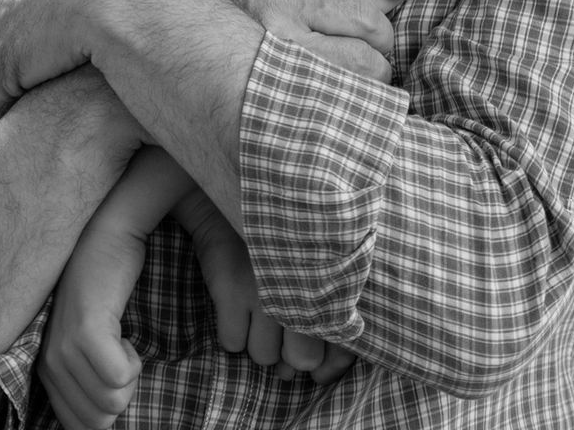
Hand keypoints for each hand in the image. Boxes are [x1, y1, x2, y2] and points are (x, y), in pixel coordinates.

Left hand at [40, 223, 148, 428]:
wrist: (107, 240)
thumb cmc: (109, 294)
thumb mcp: (94, 346)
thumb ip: (93, 384)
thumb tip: (107, 421)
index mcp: (50, 373)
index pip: (80, 428)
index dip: (110, 407)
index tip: (113, 372)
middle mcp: (50, 365)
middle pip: (99, 421)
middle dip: (123, 395)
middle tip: (120, 355)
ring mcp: (64, 348)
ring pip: (112, 402)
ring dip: (130, 374)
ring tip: (120, 340)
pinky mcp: (85, 331)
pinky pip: (118, 378)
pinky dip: (132, 361)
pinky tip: (124, 334)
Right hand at [172, 188, 356, 384]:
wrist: (229, 200)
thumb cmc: (281, 238)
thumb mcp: (316, 261)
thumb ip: (327, 312)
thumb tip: (318, 372)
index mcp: (331, 279)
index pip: (344, 344)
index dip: (330, 362)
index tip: (320, 363)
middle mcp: (303, 287)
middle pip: (303, 359)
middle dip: (291, 353)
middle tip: (280, 329)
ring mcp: (265, 290)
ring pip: (264, 356)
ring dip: (259, 343)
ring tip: (255, 311)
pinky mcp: (230, 289)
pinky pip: (232, 343)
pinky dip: (232, 333)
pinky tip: (235, 307)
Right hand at [192, 0, 413, 83]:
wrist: (138, 20)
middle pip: (365, 17)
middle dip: (384, 37)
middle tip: (381, 48)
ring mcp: (271, 43)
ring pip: (357, 61)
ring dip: (374, 74)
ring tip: (368, 80)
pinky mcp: (263, 79)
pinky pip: (329, 93)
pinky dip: (351, 102)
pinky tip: (351, 104)